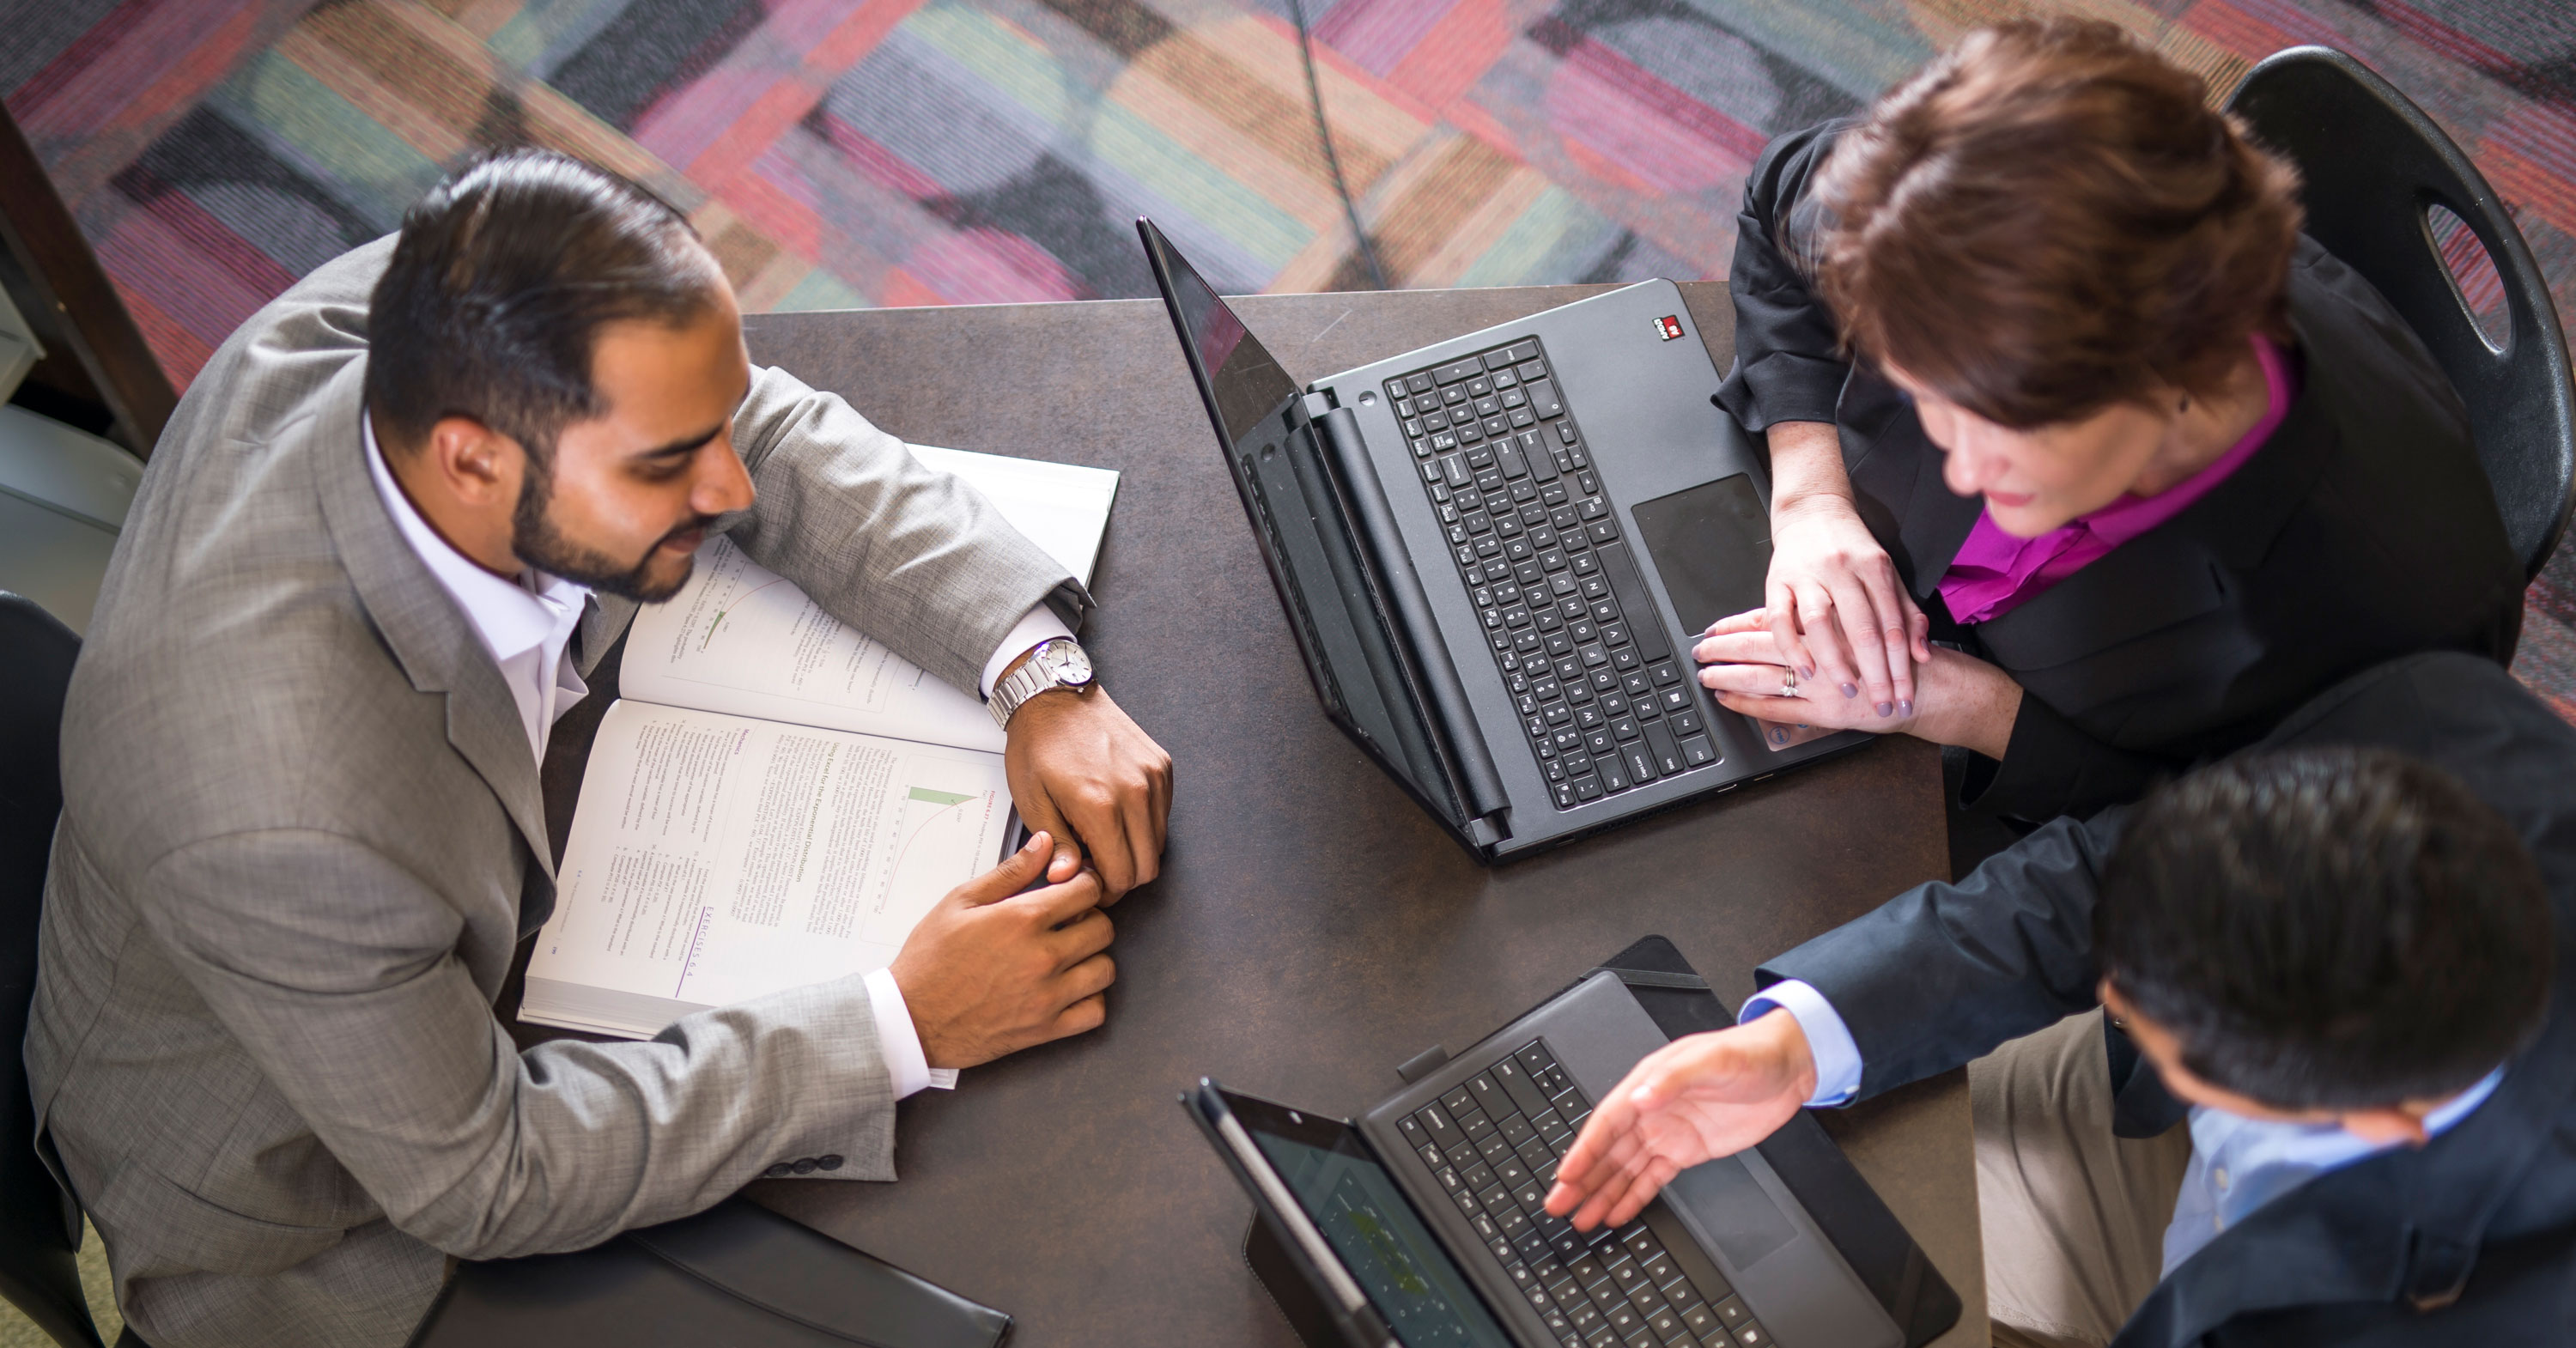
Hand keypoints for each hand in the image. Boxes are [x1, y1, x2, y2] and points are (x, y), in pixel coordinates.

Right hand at [889, 832, 1116, 1069]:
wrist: (911, 1018)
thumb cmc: (931, 959)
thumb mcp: (960, 902)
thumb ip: (1010, 872)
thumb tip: (1046, 843)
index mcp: (1022, 919)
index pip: (1087, 891)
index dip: (1084, 885)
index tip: (1074, 890)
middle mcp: (1042, 956)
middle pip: (1103, 929)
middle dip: (1091, 920)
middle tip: (1069, 924)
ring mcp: (1047, 996)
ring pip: (1105, 969)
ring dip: (1093, 959)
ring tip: (1070, 957)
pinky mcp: (1045, 1029)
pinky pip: (1096, 1012)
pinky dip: (1090, 1000)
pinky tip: (1070, 990)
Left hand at [1003, 681, 1171, 900]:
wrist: (1055, 698)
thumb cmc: (1037, 746)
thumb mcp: (1032, 801)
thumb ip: (1055, 845)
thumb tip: (1066, 879)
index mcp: (1100, 806)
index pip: (1122, 876)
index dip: (1105, 890)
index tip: (1087, 883)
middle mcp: (1136, 792)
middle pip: (1148, 867)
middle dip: (1123, 877)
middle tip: (1096, 867)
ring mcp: (1154, 777)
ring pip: (1159, 844)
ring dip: (1135, 852)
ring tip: (1104, 840)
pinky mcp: (1162, 766)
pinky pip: (1163, 814)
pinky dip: (1145, 826)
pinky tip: (1117, 816)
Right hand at [1543, 1010, 1817, 1230]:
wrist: (1787, 1067)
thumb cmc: (1750, 1053)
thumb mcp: (1713, 1060)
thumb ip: (1674, 1078)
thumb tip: (1640, 1097)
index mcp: (1648, 1083)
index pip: (1607, 1122)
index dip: (1585, 1150)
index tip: (1567, 1175)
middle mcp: (1650, 1110)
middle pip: (1608, 1150)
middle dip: (1582, 1179)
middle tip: (1559, 1204)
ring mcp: (1667, 1133)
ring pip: (1625, 1169)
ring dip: (1601, 1193)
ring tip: (1580, 1218)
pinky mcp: (1686, 1151)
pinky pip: (1652, 1178)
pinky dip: (1633, 1196)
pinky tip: (1616, 1213)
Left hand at [1692, 615, 2023, 757]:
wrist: (1933, 685)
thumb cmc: (1896, 650)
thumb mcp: (1862, 618)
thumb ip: (1818, 618)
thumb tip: (1769, 618)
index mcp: (1829, 621)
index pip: (1771, 621)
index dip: (1736, 626)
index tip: (1710, 628)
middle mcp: (1823, 650)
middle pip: (1760, 647)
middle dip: (1724, 649)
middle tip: (1698, 650)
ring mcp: (1822, 684)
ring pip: (1763, 677)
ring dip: (1729, 675)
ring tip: (1704, 673)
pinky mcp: (1826, 713)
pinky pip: (1777, 709)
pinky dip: (1748, 704)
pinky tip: (1727, 699)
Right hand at [1763, 480, 1931, 717]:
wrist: (1812, 510)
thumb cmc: (1853, 548)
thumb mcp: (1888, 574)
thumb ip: (1907, 613)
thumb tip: (1922, 654)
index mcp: (1875, 568)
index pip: (1893, 626)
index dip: (1901, 667)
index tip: (1904, 697)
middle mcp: (1842, 569)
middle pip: (1863, 629)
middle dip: (1875, 674)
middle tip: (1882, 706)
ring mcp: (1807, 575)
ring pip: (1821, 624)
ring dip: (1834, 662)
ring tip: (1848, 692)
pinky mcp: (1776, 580)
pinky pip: (1779, 618)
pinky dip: (1791, 646)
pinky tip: (1804, 670)